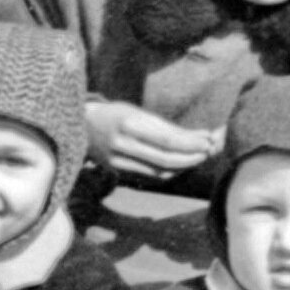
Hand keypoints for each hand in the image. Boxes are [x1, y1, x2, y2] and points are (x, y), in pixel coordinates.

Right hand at [86, 99, 223, 181]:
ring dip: (183, 167)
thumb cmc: (115, 115)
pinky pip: (150, 177)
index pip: (167, 139)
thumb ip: (167, 127)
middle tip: (208, 152)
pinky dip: (170, 173)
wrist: (81, 126)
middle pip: (165, 159)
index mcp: (128, 123)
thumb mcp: (138, 113)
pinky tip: (181, 165)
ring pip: (159, 172)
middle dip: (191, 158)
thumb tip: (202, 136)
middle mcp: (122, 144)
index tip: (208, 141)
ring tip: (198, 158)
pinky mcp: (117, 171)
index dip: (190, 144)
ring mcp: (118, 160)